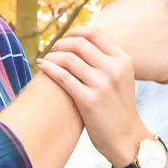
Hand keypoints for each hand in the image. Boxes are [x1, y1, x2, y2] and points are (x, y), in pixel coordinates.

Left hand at [36, 26, 148, 165]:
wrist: (125, 136)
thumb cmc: (117, 105)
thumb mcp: (121, 77)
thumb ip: (106, 58)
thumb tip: (80, 40)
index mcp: (123, 60)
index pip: (95, 33)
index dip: (76, 31)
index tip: (65, 37)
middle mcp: (114, 69)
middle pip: (79, 43)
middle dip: (61, 43)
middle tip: (53, 49)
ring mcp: (102, 85)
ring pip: (69, 58)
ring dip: (52, 55)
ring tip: (47, 59)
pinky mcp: (89, 101)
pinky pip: (63, 77)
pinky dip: (49, 68)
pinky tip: (42, 66)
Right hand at [85, 0, 167, 82]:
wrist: (99, 47)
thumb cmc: (111, 23)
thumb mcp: (132, 0)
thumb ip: (153, 1)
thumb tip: (161, 2)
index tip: (165, 36)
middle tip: (152, 50)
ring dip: (167, 60)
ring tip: (145, 59)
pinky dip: (161, 75)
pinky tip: (145, 69)